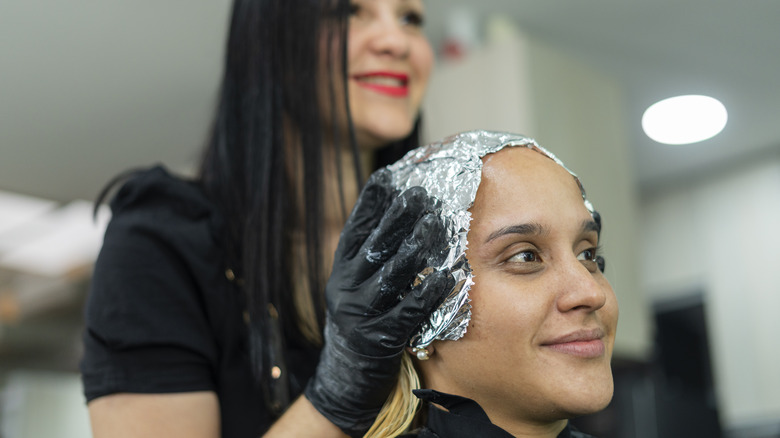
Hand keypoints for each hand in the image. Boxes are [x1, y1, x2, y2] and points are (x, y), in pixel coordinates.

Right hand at [304, 169, 452, 436]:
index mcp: (341, 268)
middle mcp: (346, 285)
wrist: (344, 380)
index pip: (357, 225)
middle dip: (402, 215)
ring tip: (440, 222)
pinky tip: (450, 275)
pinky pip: (410, 311)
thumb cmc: (360, 322)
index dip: (377, 199)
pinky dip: (431, 292)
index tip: (398, 174)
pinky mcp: (380, 338)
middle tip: (427, 191)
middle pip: (377, 243)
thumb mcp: (357, 284)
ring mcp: (360, 312)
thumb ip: (373, 253)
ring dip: (419, 246)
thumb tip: (401, 210)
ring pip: (393, 272)